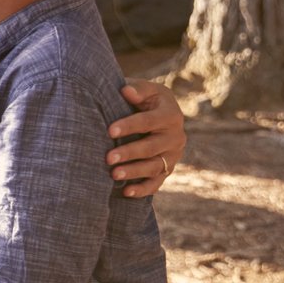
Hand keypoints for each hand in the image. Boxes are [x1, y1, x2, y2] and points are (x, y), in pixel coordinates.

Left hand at [108, 79, 185, 197]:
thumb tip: (126, 91)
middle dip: (129, 153)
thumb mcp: (146, 90)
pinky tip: (126, 192)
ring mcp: (173, 155)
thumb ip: (138, 89)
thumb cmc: (146, 99)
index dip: (129, 126)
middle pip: (151, 147)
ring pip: (154, 166)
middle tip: (108, 158)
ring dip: (134, 172)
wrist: (159, 112)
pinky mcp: (167, 168)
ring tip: (113, 174)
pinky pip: (157, 182)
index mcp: (170, 115)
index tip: (109, 130)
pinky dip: (143, 189)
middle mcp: (176, 136)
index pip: (148, 121)